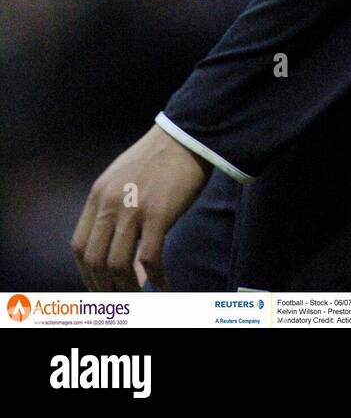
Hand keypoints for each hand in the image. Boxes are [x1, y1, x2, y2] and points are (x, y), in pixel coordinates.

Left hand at [71, 123, 212, 291]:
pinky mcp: (158, 213)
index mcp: (98, 195)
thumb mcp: (123, 178)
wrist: (187, 135)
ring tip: (140, 297)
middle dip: (104, 287)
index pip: (79, 245)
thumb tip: (121, 253)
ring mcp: (133, 208)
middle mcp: (110, 203)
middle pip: (95, 260)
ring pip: (118, 265)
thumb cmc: (159, 159)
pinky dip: (156, 278)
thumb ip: (115, 211)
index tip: (99, 285)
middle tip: (119, 299)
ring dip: (128, 288)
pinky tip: (164, 286)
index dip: (86, 272)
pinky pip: (150, 258)